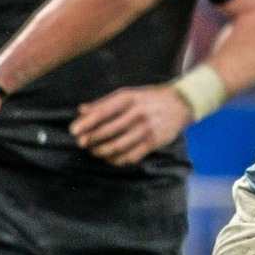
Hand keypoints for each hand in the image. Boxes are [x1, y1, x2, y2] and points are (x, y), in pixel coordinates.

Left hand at [71, 84, 192, 166]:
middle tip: (82, 144)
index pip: (102, 113)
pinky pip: (131, 156)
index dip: (86, 123)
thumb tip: (81, 111)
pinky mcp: (154, 142)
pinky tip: (110, 159)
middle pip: (108, 131)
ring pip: (118, 145)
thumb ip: (104, 103)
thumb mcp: (128, 94)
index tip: (74, 131)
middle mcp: (137, 113)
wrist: (180, 103)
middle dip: (91, 139)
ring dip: (102, 151)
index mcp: (129, 98)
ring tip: (94, 151)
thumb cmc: (148, 99)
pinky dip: (117, 160)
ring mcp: (147, 129)